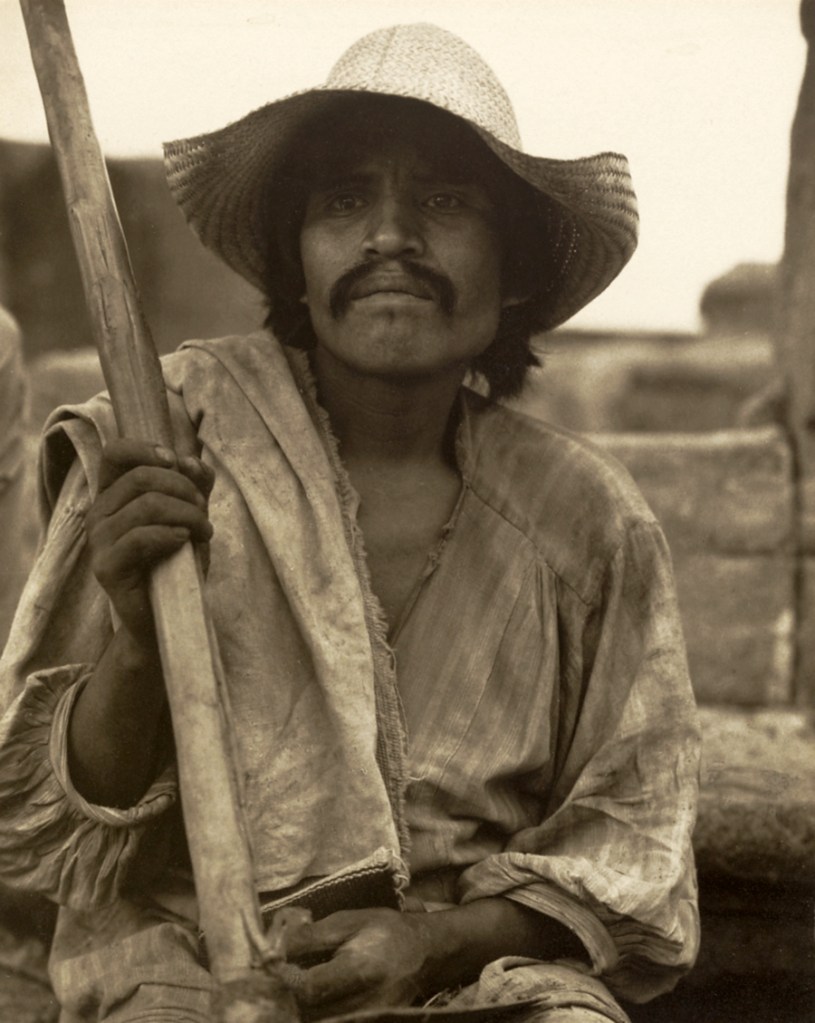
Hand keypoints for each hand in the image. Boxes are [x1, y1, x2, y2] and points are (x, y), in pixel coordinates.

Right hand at [85, 438, 213, 644]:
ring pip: (146, 505)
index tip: (176, 461)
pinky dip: (170, 534)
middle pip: (141, 477)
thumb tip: (192, 461)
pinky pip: (139, 537)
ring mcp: (98, 541)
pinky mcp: (106, 567)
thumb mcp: (192, 516)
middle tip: (203, 511)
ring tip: (203, 531)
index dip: (146, 449)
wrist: (169, 615)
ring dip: (187, 514)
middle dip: (184, 488)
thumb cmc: (178, 562)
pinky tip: (185, 541)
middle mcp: (99, 513)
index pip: (115, 453)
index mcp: (114, 495)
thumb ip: (195, 485)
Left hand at [284, 908, 430, 1018]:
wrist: (423, 952)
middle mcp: (365, 1003)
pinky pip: (332, 1021)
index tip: (278, 964)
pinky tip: (318, 995)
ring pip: (317, 1021)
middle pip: (309, 1012)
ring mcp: (368, 1019)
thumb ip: (310, 937)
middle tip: (285, 973)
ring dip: (302, 1005)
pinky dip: (319, 1011)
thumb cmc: (384, 930)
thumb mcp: (348, 922)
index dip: (287, 978)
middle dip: (290, 994)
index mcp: (360, 971)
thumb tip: (275, 948)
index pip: (310, 988)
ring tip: (301, 982)